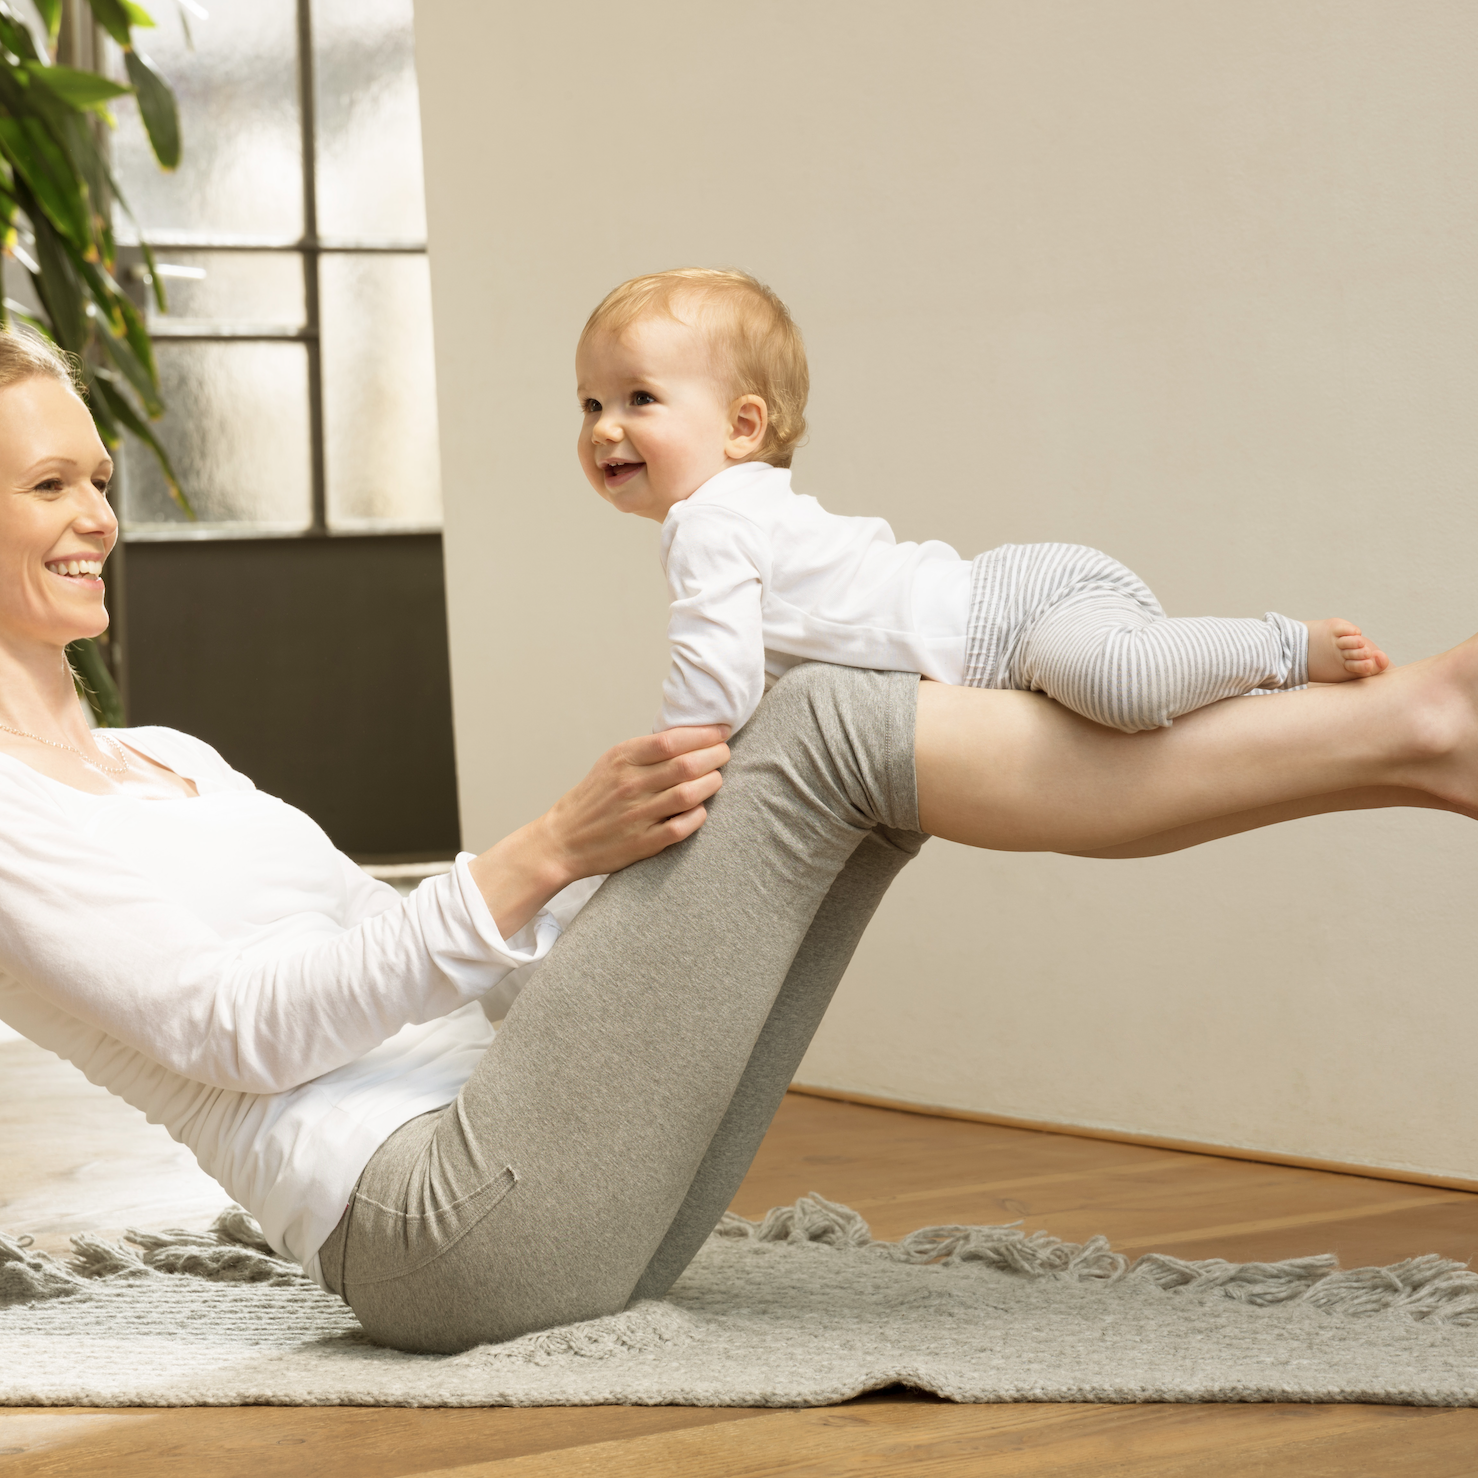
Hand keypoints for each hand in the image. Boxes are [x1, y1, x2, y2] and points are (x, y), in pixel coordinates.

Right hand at [469, 725, 730, 938]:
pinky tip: (701, 809)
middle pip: (686, 765)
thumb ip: (645, 751)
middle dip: (715, 756)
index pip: (672, 740)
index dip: (704, 734)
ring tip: (717, 778)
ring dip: (711, 783)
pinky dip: (698, 816)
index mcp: (622, 759)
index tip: (721, 732)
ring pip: (688, 793)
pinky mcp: (642, 842)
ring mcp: (637, 814)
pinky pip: (681, 826)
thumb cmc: (592, 799)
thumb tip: (689, 737)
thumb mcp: (611, 763)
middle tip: (724, 754)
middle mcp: (630, 784)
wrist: (562, 840)